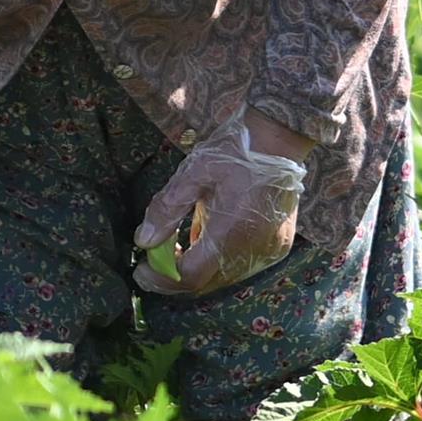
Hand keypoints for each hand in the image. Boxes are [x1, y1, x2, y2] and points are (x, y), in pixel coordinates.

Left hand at [132, 116, 309, 296]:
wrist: (281, 137)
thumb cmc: (235, 152)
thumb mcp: (193, 174)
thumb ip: (167, 209)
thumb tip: (144, 240)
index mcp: (230, 232)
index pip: (190, 276)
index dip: (160, 278)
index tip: (141, 269)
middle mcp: (253, 250)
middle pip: (206, 283)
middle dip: (176, 275)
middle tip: (155, 256)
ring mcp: (270, 250)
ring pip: (224, 277)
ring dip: (198, 268)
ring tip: (180, 244)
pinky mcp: (278, 246)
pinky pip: (242, 266)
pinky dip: (220, 260)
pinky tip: (208, 237)